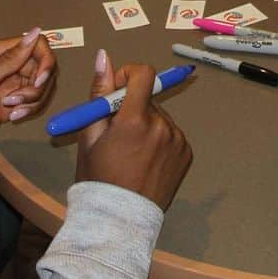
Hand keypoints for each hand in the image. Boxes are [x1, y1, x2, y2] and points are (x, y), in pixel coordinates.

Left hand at [0, 28, 55, 144]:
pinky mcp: (13, 102)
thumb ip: (10, 58)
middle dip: (37, 86)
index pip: (37, 45)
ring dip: (32, 100)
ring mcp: (12, 84)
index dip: (45, 60)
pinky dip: (28, 110)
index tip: (40, 80)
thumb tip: (37, 31)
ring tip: (11, 111)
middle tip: (17, 101)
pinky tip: (12, 118)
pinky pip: (34, 102)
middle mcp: (9, 65)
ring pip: (41, 87)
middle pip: (42, 68)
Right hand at [76, 52, 191, 210]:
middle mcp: (162, 125)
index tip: (117, 89)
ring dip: (147, 126)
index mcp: (135, 119)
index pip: (143, 74)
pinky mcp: (187, 153)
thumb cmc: (98, 178)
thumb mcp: (90, 136)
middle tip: (117, 135)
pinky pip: (171, 135)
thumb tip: (104, 56)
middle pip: (148, 100)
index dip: (129, 75)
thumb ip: (99, 93)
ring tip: (132, 154)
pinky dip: (159, 141)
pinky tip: (146, 162)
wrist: (118, 221)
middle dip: (132, 109)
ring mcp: (177, 140)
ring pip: (160, 118)